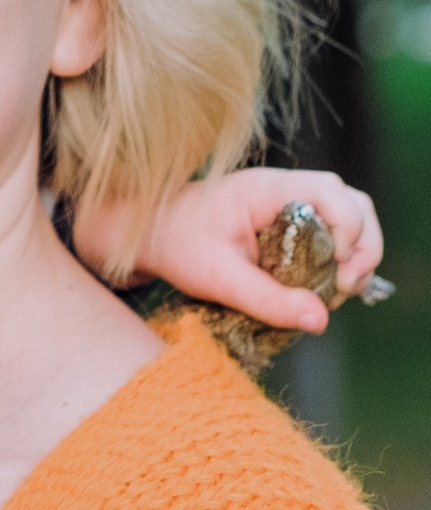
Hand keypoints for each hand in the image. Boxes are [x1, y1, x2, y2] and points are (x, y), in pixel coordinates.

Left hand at [76, 168, 383, 334]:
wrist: (147, 233)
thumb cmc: (176, 246)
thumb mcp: (217, 278)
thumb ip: (268, 300)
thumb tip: (321, 321)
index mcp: (267, 188)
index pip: (333, 194)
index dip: (351, 231)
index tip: (339, 270)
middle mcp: (284, 188)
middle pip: (353, 204)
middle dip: (363, 247)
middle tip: (344, 287)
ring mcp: (288, 202)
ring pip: (348, 218)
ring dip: (355, 256)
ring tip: (335, 291)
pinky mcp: (288, 221)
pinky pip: (331, 234)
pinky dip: (337, 260)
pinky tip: (321, 288)